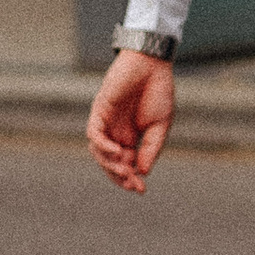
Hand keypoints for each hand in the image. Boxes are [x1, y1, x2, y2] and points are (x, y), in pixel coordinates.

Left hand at [87, 52, 175, 192]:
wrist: (152, 64)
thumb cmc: (158, 91)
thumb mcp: (160, 125)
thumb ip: (151, 148)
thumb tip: (143, 171)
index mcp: (130, 137)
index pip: (125, 164)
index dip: (131, 178)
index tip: (142, 190)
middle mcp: (115, 132)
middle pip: (110, 162)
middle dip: (120, 176)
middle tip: (133, 185)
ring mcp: (105, 122)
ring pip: (98, 152)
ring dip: (110, 164)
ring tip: (125, 171)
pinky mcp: (99, 110)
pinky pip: (94, 133)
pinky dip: (102, 145)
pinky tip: (116, 152)